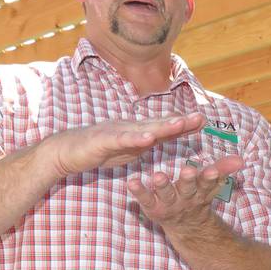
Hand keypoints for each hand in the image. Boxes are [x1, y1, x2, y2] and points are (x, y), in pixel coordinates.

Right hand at [47, 113, 207, 176]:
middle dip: (180, 122)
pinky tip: (148, 139)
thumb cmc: (98, 150)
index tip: (204, 120)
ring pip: (144, 129)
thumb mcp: (128, 148)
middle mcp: (130, 127)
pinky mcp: (104, 141)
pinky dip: (135, 138)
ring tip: (180, 124)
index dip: (183, 124)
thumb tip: (163, 138)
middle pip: (159, 124)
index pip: (164, 127)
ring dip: (163, 126)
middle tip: (200, 118)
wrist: (66, 151)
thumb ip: (146, 143)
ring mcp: (117, 132)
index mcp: (137, 131)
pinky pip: (122, 140)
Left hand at [126, 152, 245, 234]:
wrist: (186, 227)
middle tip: (188, 171)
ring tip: (158, 175)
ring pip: (166, 194)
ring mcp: (168, 204)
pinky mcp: (152, 207)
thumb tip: (241, 159)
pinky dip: (138, 191)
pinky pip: (145, 199)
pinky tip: (131, 181)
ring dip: (162, 185)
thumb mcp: (211, 186)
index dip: (211, 177)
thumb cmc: (197, 198)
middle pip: (188, 189)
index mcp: (200, 191)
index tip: (213, 170)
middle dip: (188, 181)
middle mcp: (185, 198)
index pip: (207, 183)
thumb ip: (223, 170)